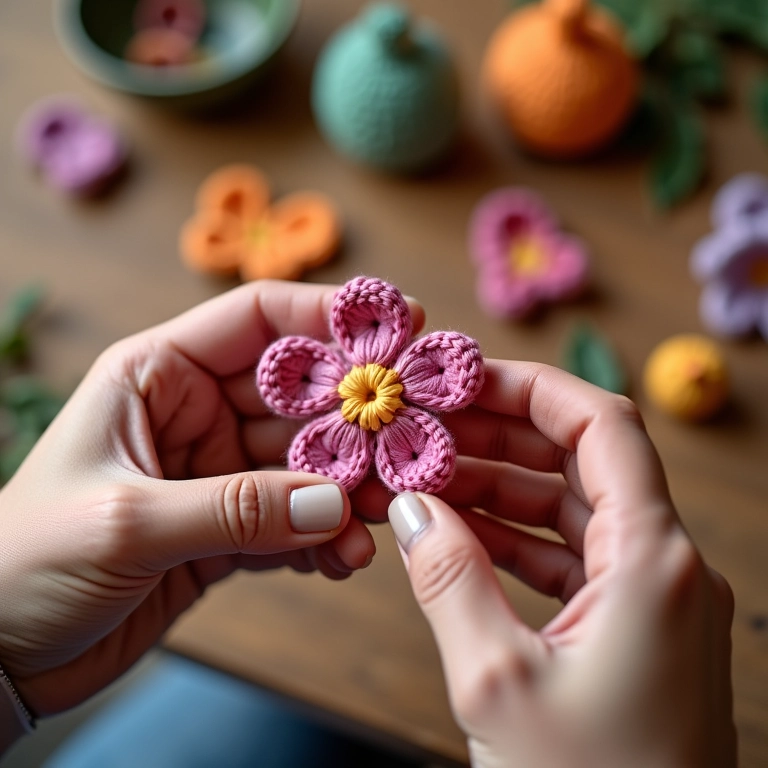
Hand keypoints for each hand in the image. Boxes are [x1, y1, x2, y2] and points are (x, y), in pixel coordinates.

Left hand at [0, 281, 422, 716]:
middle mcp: (197, 414)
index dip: (328, 316)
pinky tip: (346, 559)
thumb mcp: (126, 522)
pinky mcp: (230, 528)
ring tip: (388, 512)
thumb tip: (332, 504)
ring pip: (308, 465)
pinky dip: (325, 539)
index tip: (397, 326)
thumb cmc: (25, 564)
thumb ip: (234, 510)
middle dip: (359, 416)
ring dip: (352, 487)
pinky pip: (295, 522)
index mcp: (160, 375)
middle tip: (418, 434)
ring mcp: (219, 472)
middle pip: (300, 397)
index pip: (258, 321)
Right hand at [385, 361, 735, 767]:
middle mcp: (665, 567)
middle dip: (500, 436)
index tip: (464, 377)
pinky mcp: (630, 631)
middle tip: (428, 426)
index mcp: (654, 561)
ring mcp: (651, 599)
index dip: (530, 388)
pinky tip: (456, 534)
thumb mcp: (497, 680)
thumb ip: (449, 577)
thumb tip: (410, 506)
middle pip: (580, 461)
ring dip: (499, 489)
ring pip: (569, 509)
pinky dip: (513, 540)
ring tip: (426, 477)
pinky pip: (568, 558)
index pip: (601, 425)